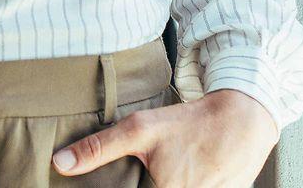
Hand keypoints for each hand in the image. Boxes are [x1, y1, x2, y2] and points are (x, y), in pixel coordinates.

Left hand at [52, 88, 277, 185]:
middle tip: (158, 166)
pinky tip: (188, 172)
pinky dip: (190, 183)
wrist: (243, 121)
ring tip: (174, 166)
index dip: (131, 187)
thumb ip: (98, 149)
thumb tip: (60, 163)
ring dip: (168, 182)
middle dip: (149, 184)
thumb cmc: (189, 124)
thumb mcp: (139, 130)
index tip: (140, 175)